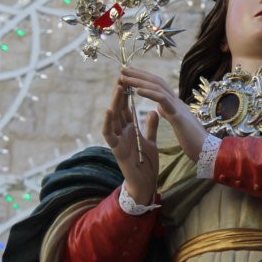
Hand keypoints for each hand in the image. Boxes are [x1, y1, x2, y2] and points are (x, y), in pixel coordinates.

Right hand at [102, 77, 158, 204]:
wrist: (145, 184)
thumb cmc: (146, 164)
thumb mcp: (151, 141)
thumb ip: (150, 127)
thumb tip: (153, 111)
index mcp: (129, 130)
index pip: (127, 108)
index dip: (127, 94)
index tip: (129, 79)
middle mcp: (121, 133)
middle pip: (119, 110)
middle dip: (120, 94)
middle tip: (122, 77)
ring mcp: (117, 141)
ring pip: (113, 119)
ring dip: (114, 103)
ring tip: (117, 88)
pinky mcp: (116, 150)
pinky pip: (109, 134)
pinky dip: (108, 123)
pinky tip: (108, 110)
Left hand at [120, 66, 209, 162]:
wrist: (208, 151)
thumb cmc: (194, 141)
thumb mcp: (177, 124)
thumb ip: (169, 113)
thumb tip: (160, 106)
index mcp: (175, 104)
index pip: (158, 86)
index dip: (143, 79)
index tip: (129, 75)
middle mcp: (177, 102)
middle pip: (156, 82)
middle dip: (138, 74)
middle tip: (123, 68)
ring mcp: (178, 107)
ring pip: (157, 87)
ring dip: (139, 81)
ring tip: (124, 77)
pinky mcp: (178, 116)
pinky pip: (162, 100)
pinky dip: (149, 93)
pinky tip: (137, 90)